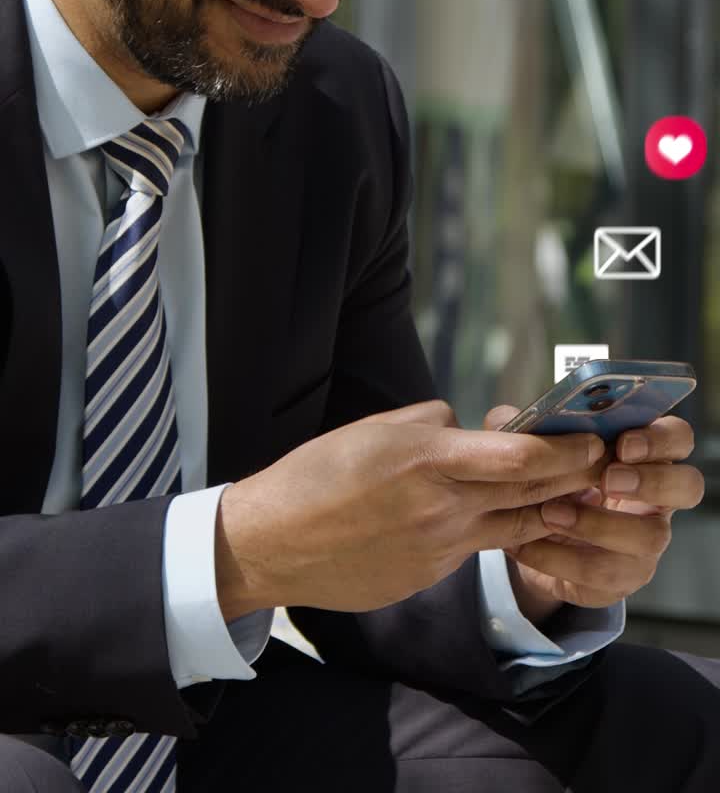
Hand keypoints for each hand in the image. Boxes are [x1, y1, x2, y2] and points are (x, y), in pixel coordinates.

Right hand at [215, 399, 604, 619]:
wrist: (272, 544)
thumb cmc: (316, 474)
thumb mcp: (374, 429)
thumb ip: (430, 426)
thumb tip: (464, 430)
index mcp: (427, 460)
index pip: (520, 455)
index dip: (564, 449)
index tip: (590, 439)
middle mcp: (442, 508)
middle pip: (529, 492)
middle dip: (571, 476)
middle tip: (597, 461)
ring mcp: (439, 549)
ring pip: (512, 526)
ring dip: (542, 508)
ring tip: (565, 491)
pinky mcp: (428, 575)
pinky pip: (471, 546)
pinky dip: (485, 527)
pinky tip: (480, 515)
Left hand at [493, 409, 703, 616]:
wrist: (528, 537)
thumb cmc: (545, 479)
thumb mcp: (533, 448)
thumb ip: (525, 428)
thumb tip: (505, 418)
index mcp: (642, 454)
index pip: (678, 438)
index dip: (661, 438)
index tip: (622, 442)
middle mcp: (655, 498)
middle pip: (688, 486)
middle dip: (651, 481)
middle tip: (606, 479)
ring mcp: (644, 542)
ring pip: (650, 537)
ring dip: (598, 524)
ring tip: (551, 513)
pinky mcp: (620, 579)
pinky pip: (603, 575)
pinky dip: (559, 558)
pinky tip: (528, 544)